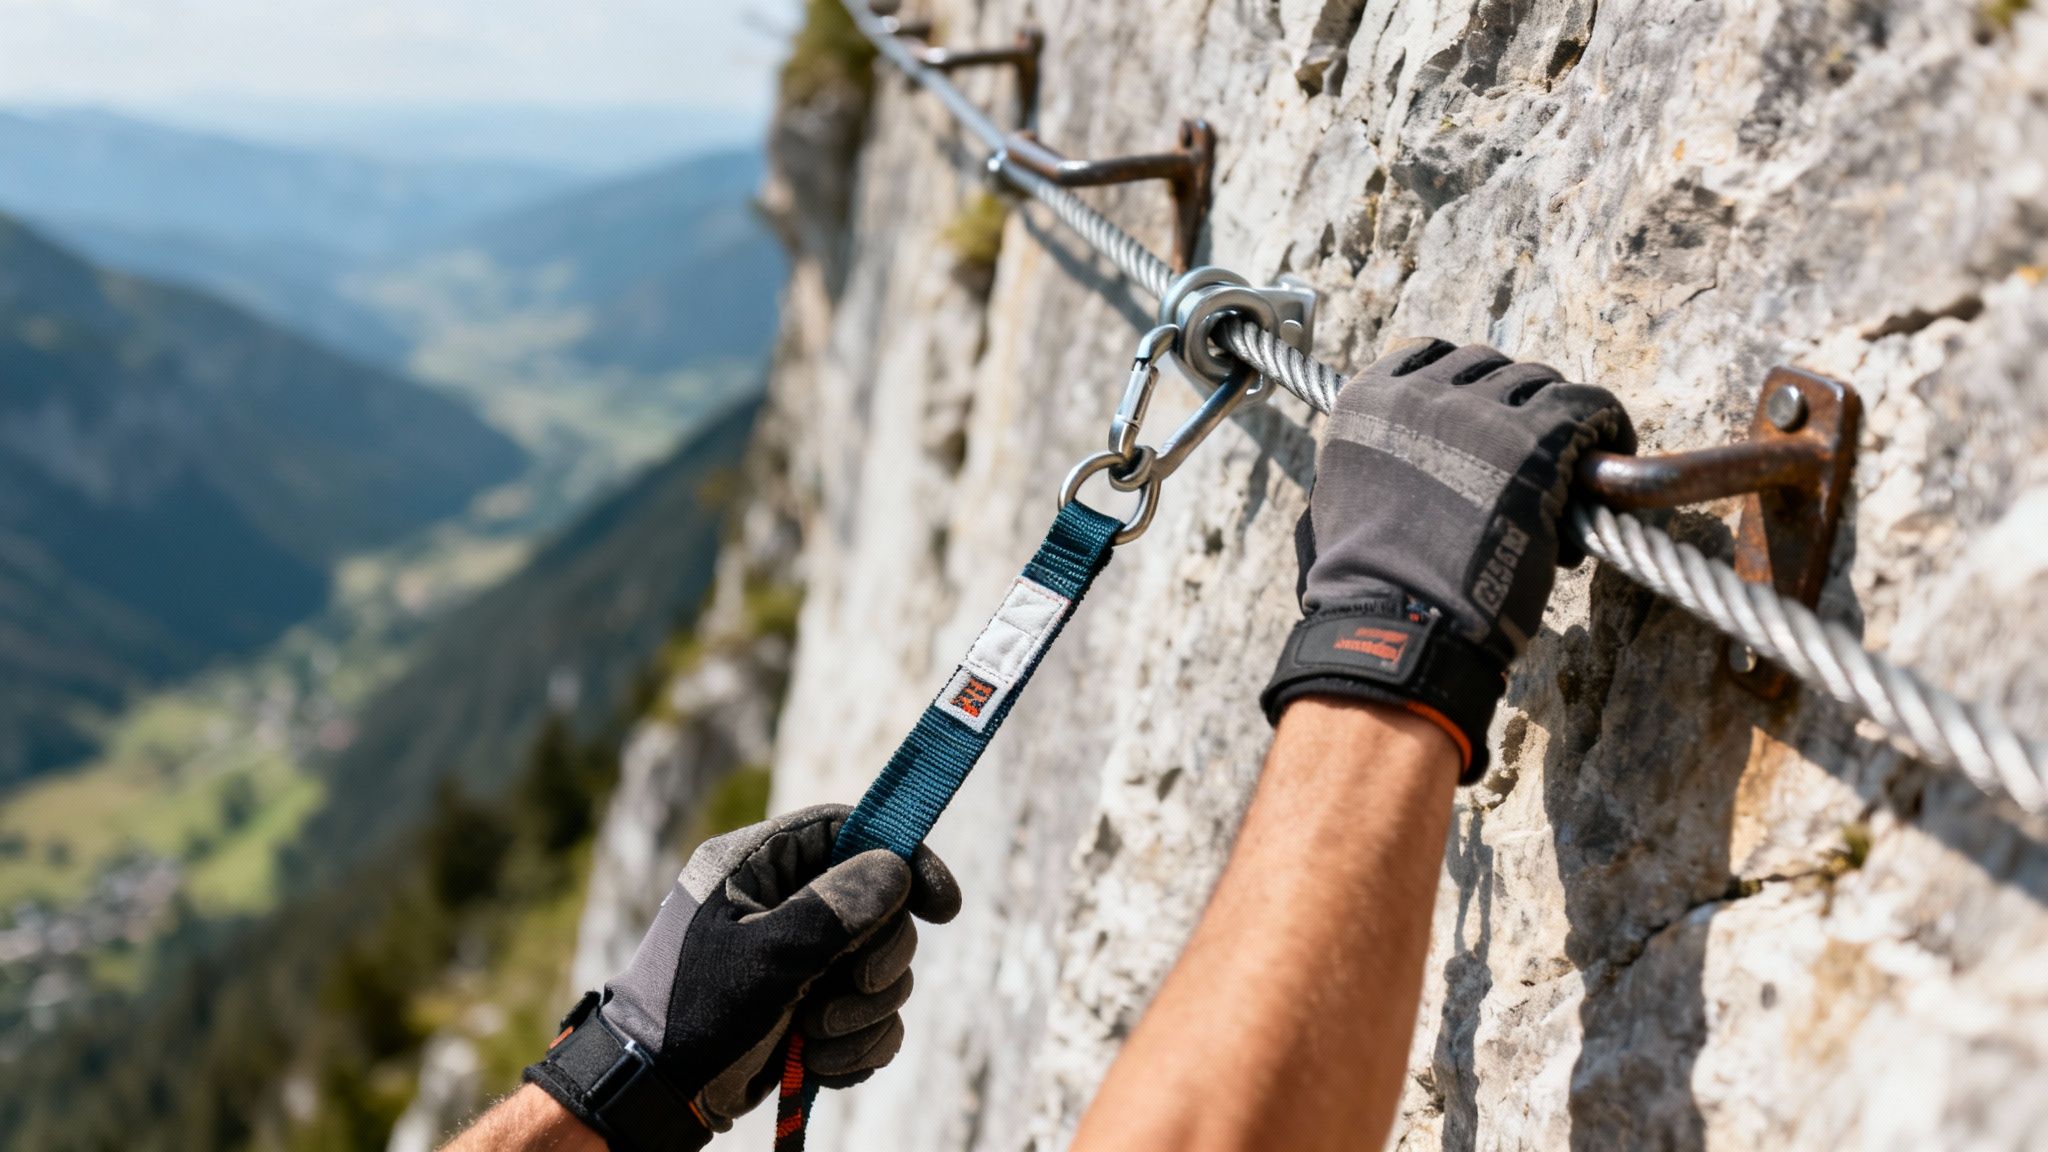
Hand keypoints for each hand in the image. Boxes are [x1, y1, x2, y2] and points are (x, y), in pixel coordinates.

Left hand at [524, 805, 959, 1149]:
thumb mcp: (763, 960)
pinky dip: (859, 1044)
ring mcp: (800, 957)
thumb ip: (832, 911)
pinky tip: (823, 1066)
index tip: (943, 905)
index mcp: (757, 866)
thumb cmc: (693, 1016)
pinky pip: (871, 1015)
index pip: (847, 830)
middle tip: (855, 985)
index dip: (903, 856)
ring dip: (865, 1012)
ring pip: (881, 967)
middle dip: (881, 957)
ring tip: (818, 1039)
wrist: (651, 1097)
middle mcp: (783, 903)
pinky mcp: (811, 1007)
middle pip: (880, 904)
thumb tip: (894, 867)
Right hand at [1261, 339, 1634, 779]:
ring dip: (1554, 417)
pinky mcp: (1535, 438)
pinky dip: (1606, 425)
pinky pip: (1589, 406)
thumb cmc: (1369, 584)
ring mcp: (1478, 413)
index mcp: (1366, 402)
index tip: (1483, 416)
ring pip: (1539, 381)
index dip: (1465, 385)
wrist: (1398, 620)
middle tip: (1524, 456)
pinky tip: (1609, 454)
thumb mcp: (1344, 497)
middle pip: (1489, 366)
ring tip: (1563, 467)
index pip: (1429, 354)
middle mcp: (1419, 394)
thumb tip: (1408, 452)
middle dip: (1511, 404)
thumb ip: (1378, 456)